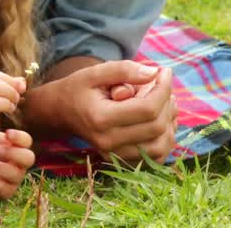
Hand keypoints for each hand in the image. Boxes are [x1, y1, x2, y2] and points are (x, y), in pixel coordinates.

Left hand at [0, 128, 34, 199]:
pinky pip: (2, 187)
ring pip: (14, 174)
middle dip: (14, 153)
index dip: (20, 138)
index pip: (27, 141)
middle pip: (29, 158)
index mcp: (16, 146)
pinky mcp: (5, 191)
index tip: (7, 133)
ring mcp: (13, 178)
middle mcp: (19, 162)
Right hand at [61, 61, 176, 163]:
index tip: (164, 72)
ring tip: (164, 102)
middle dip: (167, 102)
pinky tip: (160, 119)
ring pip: (161, 145)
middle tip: (162, 85)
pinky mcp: (122, 160)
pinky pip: (157, 156)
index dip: (163, 89)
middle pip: (157, 126)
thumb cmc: (79, 89)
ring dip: (170, 122)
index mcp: (100, 118)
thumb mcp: (94, 72)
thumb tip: (154, 73)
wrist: (61, 112)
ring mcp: (115, 154)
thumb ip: (123, 70)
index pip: (147, 108)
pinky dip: (165, 138)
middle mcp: (108, 141)